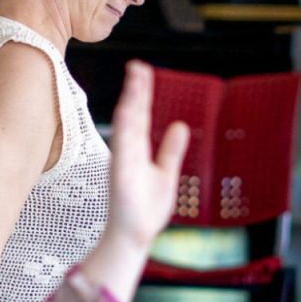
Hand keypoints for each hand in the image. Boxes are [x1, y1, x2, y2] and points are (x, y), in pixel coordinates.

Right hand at [106, 61, 188, 252]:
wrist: (134, 236)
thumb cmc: (145, 209)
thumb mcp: (165, 174)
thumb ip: (171, 150)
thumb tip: (179, 125)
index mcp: (137, 150)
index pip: (140, 114)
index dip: (141, 91)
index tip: (142, 70)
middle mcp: (128, 152)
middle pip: (132, 114)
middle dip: (135, 90)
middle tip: (137, 65)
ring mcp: (123, 162)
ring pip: (127, 126)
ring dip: (130, 102)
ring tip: (134, 80)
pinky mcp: (121, 176)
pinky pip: (123, 148)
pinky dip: (125, 129)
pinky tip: (128, 110)